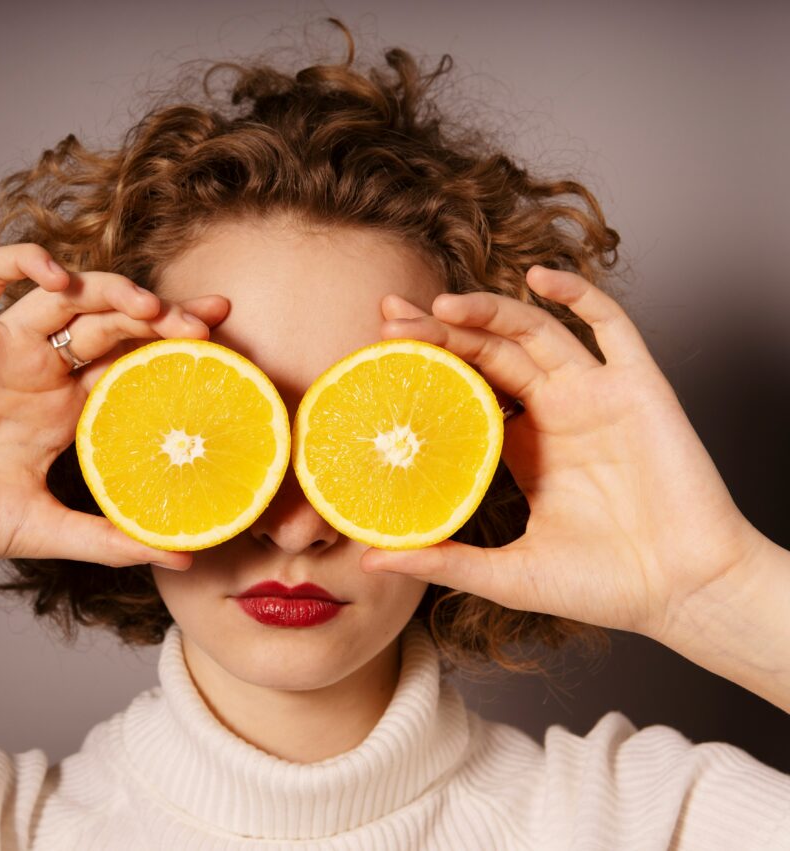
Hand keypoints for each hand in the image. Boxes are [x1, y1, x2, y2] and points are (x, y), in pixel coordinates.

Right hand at [0, 243, 228, 573]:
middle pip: (112, 321)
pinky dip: (26, 261)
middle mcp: (39, 369)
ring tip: (148, 308)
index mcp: (64, 408)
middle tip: (204, 325)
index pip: (134, 361)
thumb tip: (185, 555)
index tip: (224, 342)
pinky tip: (60, 277)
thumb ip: (114, 539)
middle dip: (162, 315)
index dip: (176, 346)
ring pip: (65, 293)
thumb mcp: (48, 531)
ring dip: (110, 289)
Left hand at [361, 266, 761, 639]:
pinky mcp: (638, 388)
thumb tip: (370, 560)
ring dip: (491, 311)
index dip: (426, 365)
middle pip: (489, 352)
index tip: (380, 348)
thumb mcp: (506, 574)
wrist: (684, 593)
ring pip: (536, 332)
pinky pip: (611, 327)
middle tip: (391, 318)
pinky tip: (540, 279)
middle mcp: (555, 412)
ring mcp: (595, 395)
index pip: (464, 388)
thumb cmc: (602, 586)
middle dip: (441, 331)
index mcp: (522, 446)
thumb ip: (443, 559)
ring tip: (443, 305)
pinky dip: (579, 296)